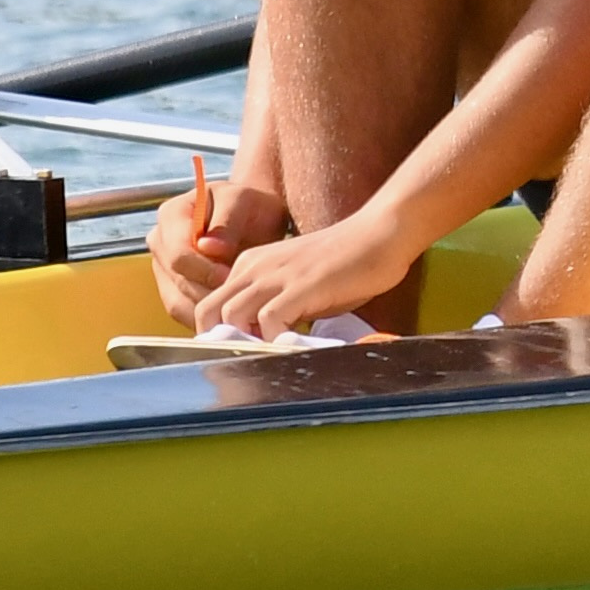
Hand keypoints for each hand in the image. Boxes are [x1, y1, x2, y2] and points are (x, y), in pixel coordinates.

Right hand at [148, 172, 274, 322]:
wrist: (256, 219)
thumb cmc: (250, 207)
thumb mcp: (244, 201)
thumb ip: (227, 221)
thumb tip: (209, 248)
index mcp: (171, 215)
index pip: (178, 254)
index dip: (205, 271)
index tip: (231, 277)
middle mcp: (160, 243)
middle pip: (178, 281)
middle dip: (210, 293)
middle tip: (239, 299)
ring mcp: (163, 269)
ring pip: (178, 303)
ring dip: (209, 311)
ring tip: (237, 309)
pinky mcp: (172, 290)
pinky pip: (184, 313)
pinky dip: (207, 319)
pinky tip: (230, 317)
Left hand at [209, 212, 405, 337]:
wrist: (380, 233)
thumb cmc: (346, 263)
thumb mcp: (298, 283)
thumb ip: (275, 306)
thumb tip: (262, 341)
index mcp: (250, 264)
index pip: (212, 305)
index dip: (220, 334)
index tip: (245, 349)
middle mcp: (254, 266)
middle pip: (209, 311)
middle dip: (222, 341)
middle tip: (252, 356)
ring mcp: (276, 274)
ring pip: (231, 316)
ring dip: (248, 341)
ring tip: (274, 351)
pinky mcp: (300, 285)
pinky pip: (269, 320)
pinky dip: (278, 339)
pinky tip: (297, 343)